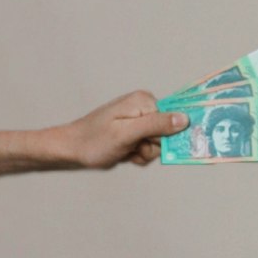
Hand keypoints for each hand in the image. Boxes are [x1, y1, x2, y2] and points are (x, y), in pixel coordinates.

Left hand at [48, 91, 188, 168]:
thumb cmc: (95, 140)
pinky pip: (149, 149)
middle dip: (152, 147)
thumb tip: (184, 119)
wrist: (73, 148)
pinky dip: (139, 155)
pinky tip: (126, 153)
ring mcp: (140, 121)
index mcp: (144, 101)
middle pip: (167, 134)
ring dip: (144, 153)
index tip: (150, 142)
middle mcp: (144, 108)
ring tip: (127, 150)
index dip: (165, 136)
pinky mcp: (136, 133)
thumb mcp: (127, 134)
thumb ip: (156, 125)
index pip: (174, 119)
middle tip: (134, 147)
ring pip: (159, 145)